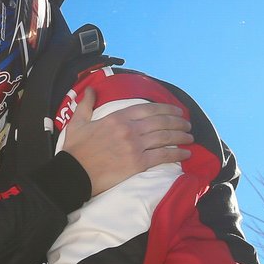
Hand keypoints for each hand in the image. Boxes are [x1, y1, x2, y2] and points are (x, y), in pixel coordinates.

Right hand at [61, 88, 192, 195]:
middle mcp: (130, 129)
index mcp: (117, 118)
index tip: (176, 111)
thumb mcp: (77, 122)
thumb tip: (91, 89)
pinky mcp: (138, 164)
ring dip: (181, 136)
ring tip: (190, 137)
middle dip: (178, 122)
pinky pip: (163, 156)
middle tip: (187, 124)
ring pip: (165, 138)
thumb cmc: (75, 149)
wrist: (73, 173)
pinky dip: (177, 154)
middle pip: (161, 122)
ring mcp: (135, 147)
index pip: (148, 109)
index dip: (165, 108)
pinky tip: (186, 154)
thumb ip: (86, 104)